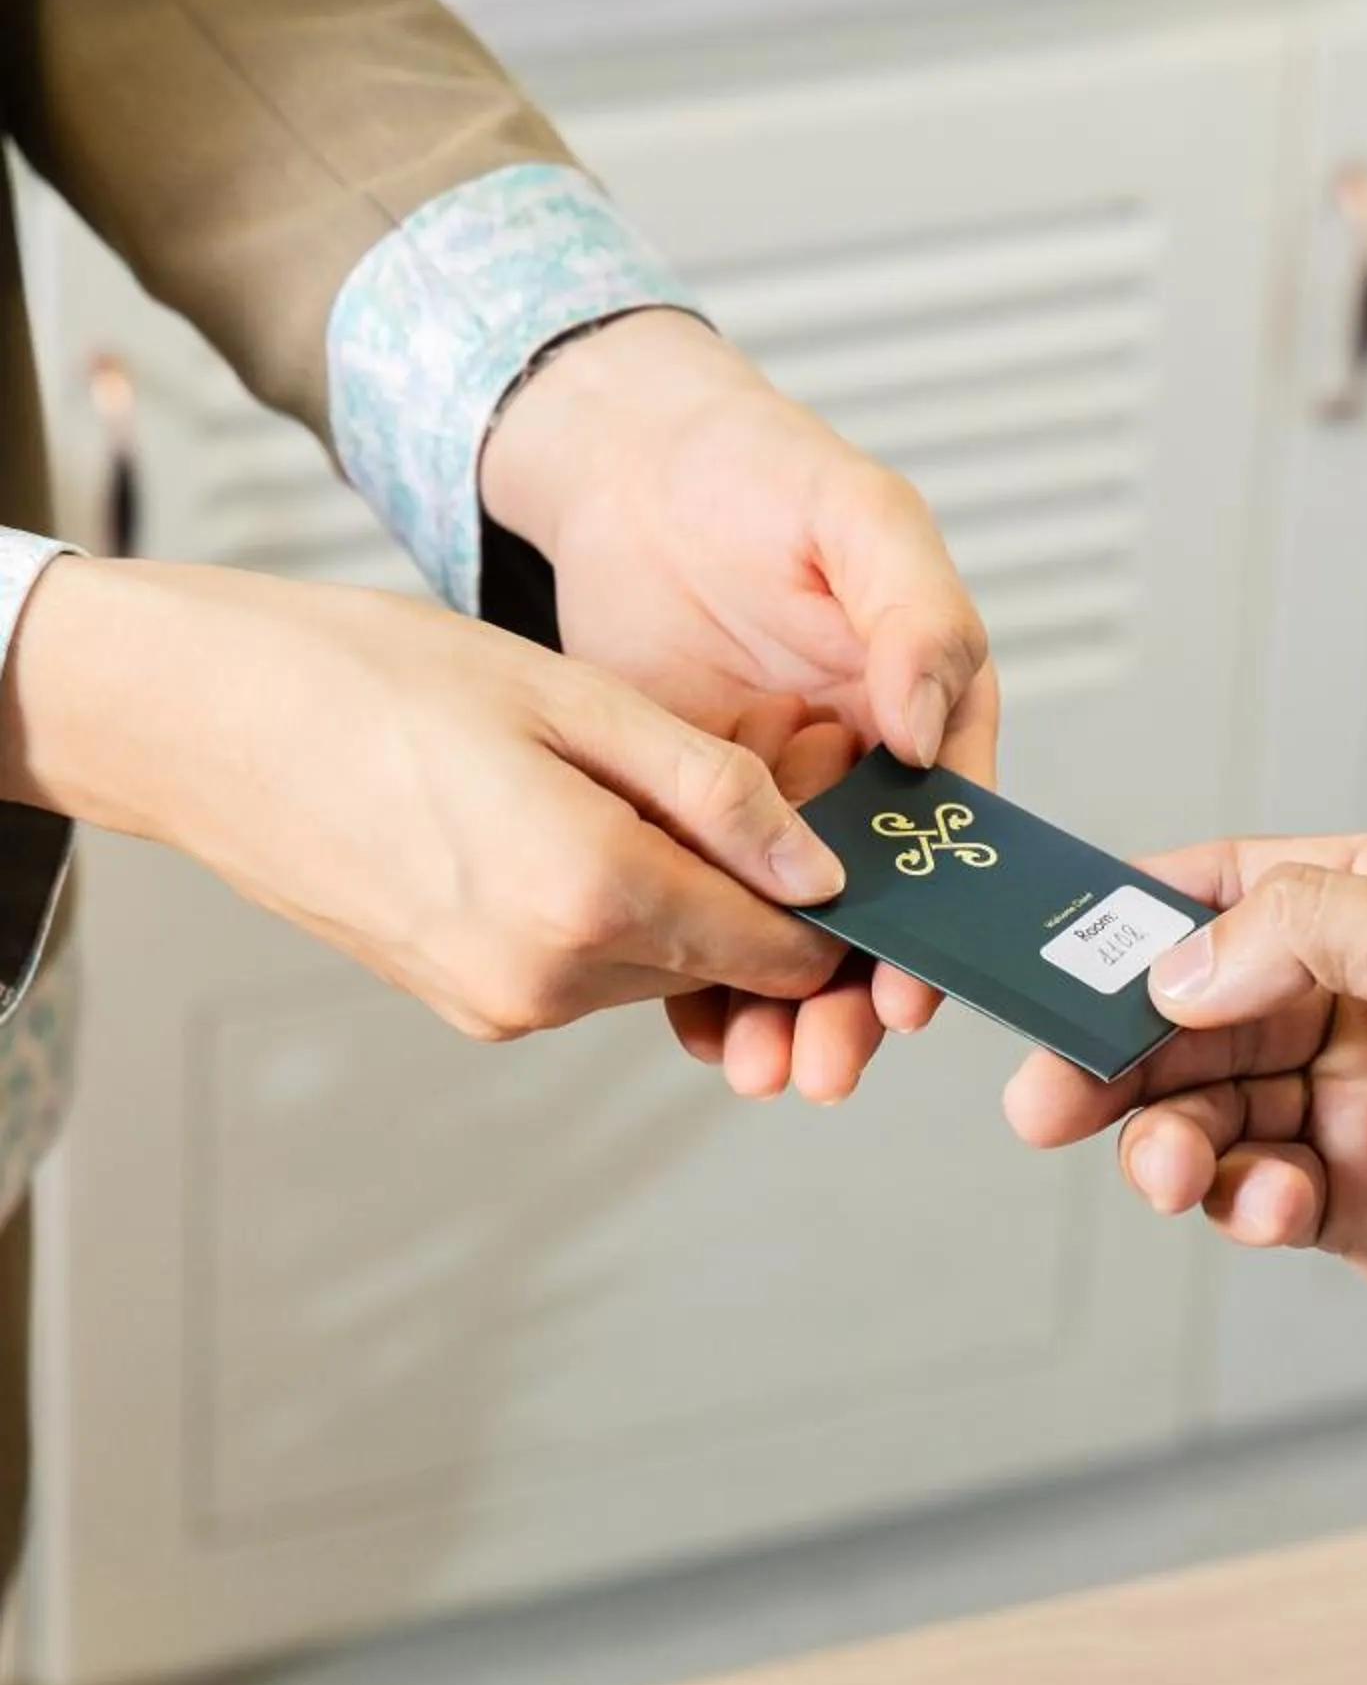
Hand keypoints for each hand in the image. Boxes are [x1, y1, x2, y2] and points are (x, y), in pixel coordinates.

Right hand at [1, 559, 845, 1039]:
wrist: (204, 726)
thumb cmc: (370, 677)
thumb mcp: (568, 698)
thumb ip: (712, 788)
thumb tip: (822, 870)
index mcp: (590, 895)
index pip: (781, 948)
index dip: (832, 901)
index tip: (845, 831)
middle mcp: (551, 981)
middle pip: (723, 962)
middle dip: (752, 890)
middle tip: (744, 777)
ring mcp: (502, 1007)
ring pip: (656, 967)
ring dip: (673, 896)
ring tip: (623, 782)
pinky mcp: (465, 1007)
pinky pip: (584, 970)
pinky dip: (604, 910)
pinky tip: (558, 819)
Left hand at [479, 307, 999, 1099]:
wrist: (625, 466)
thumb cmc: (760, 471)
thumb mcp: (861, 517)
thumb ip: (915, 616)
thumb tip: (924, 730)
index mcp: (923, 720)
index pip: (949, 849)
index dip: (937, 931)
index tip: (909, 992)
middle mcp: (857, 782)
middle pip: (871, 918)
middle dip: (850, 1002)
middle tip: (825, 1065)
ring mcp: (769, 808)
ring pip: (785, 933)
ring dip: (779, 1012)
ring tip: (759, 1070)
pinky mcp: (684, 816)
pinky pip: (699, 910)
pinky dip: (697, 978)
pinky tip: (696, 1031)